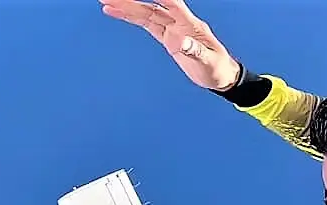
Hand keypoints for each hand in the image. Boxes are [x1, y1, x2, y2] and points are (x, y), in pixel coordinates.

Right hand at [99, 0, 242, 91]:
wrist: (220, 75)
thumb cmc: (217, 68)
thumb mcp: (208, 62)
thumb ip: (195, 51)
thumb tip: (181, 42)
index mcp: (191, 25)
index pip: (173, 4)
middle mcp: (179, 23)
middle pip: (153, 6)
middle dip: (132, 2)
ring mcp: (172, 28)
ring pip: (146, 13)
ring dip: (127, 7)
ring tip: (106, 2)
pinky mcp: (167, 37)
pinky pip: (146, 24)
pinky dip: (131, 18)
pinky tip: (116, 12)